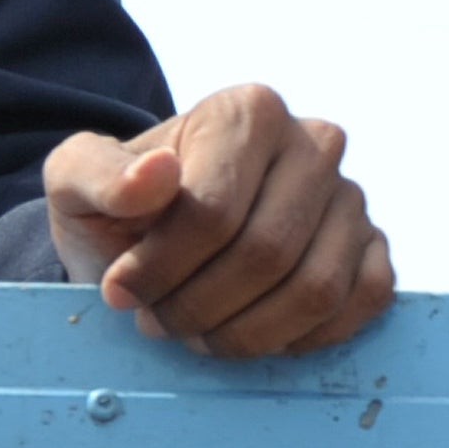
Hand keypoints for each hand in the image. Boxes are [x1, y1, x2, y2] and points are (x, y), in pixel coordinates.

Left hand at [43, 83, 394, 357]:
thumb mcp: (76, 182)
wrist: (150, 237)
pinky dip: (304, 336)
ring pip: (315, 288)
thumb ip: (100, 174)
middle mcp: (313, 142)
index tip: (121, 291)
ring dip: (246, 333)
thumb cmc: (118, 208)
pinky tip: (253, 333)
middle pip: (266, 254)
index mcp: (248, 111)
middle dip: (200, 307)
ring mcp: (349, 197)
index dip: (162, 268)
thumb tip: (156, 174)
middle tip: (157, 320)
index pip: (215, 211)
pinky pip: (362, 301)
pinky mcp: (372, 246)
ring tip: (197, 331)